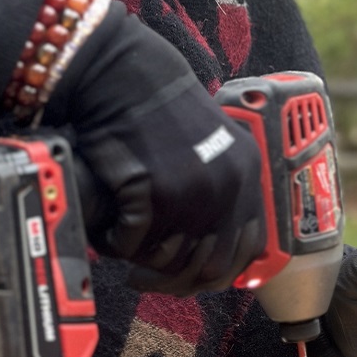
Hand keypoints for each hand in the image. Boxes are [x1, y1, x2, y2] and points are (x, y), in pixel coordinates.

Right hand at [46, 2, 265, 295]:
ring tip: (126, 242)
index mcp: (248, 174)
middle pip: (207, 266)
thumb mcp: (218, 145)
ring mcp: (190, 190)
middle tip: (147, 275)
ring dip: (141, 260)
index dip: (219, 270)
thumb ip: (228, 189)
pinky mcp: (149, 190)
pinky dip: (115, 243)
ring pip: (166, 260)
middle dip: (175, 278)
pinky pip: (130, 244)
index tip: (193, 274)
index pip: (248, 249)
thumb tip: (218, 249)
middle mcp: (226, 186)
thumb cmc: (166, 113)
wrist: (130, 78)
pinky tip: (109, 229)